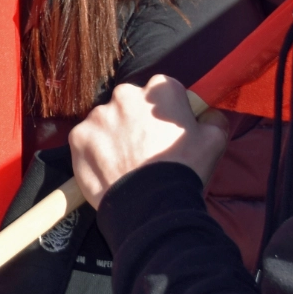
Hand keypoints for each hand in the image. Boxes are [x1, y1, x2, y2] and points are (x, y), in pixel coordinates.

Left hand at [69, 74, 228, 207]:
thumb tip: (208, 114)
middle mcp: (126, 94)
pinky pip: (87, 140)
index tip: (164, 132)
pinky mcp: (79, 135)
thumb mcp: (213, 140)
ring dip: (113, 135)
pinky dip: (95, 151)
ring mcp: (99, 115)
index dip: (164, 111)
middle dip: (135, 120)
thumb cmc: (184, 169)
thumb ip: (211, 119)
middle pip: (129, 102)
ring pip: (106, 120)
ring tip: (126, 163)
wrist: (152, 204)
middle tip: (144, 148)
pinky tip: (109, 169)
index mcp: (160, 89)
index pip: (161, 90)